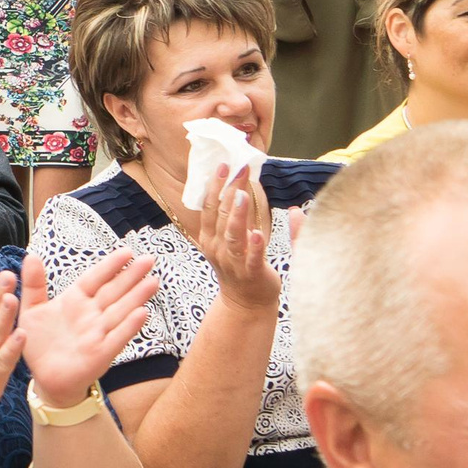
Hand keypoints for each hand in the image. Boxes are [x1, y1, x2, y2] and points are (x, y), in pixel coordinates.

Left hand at [18, 249, 156, 409]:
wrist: (45, 378)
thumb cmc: (40, 343)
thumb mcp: (31, 311)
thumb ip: (33, 284)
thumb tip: (32, 255)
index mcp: (75, 300)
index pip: (95, 278)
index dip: (110, 266)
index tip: (127, 252)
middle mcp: (91, 314)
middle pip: (114, 291)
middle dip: (132, 276)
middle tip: (150, 259)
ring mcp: (98, 333)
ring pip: (121, 311)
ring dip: (137, 297)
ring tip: (153, 282)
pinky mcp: (100, 353)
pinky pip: (117, 338)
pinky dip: (129, 326)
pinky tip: (142, 313)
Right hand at [188, 171, 288, 316]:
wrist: (245, 302)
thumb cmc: (239, 265)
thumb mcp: (228, 239)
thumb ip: (230, 215)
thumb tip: (238, 187)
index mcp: (210, 238)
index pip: (209, 208)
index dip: (215, 186)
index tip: (223, 165)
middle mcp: (217, 249)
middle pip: (220, 216)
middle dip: (228, 191)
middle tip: (238, 169)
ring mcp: (233, 262)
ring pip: (232, 236)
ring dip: (237, 215)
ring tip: (242, 194)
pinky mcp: (252, 274)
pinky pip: (252, 259)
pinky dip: (254, 246)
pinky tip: (258, 233)